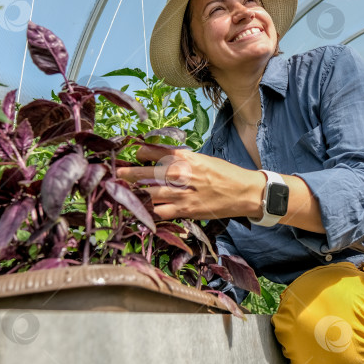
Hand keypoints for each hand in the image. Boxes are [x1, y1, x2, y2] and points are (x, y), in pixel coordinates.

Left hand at [116, 144, 265, 220]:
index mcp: (189, 158)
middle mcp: (185, 174)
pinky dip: (149, 210)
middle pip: (150, 173)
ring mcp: (185, 194)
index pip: (160, 152)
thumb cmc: (225, 174)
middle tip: (116, 172)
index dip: (142, 152)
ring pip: (151, 193)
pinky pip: (162, 212)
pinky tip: (139, 209)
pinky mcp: (187, 211)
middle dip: (130, 173)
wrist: (246, 192)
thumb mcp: (204, 160)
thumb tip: (158, 158)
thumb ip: (182, 160)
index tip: (133, 153)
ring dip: (135, 192)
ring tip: (122, 191)